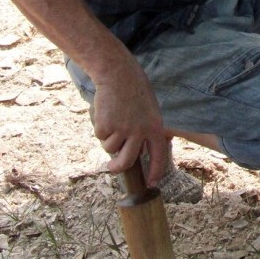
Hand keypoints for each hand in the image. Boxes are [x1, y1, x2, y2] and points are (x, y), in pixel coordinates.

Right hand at [91, 59, 167, 185]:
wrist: (118, 74)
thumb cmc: (135, 90)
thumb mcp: (149, 109)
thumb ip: (146, 129)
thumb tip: (140, 151)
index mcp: (155, 127)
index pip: (159, 156)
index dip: (155, 172)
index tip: (151, 184)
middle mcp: (140, 131)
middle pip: (127, 162)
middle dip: (117, 168)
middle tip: (112, 168)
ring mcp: (122, 130)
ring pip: (110, 148)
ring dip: (108, 139)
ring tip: (113, 118)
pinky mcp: (106, 126)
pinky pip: (100, 136)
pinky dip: (100, 128)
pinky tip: (106, 112)